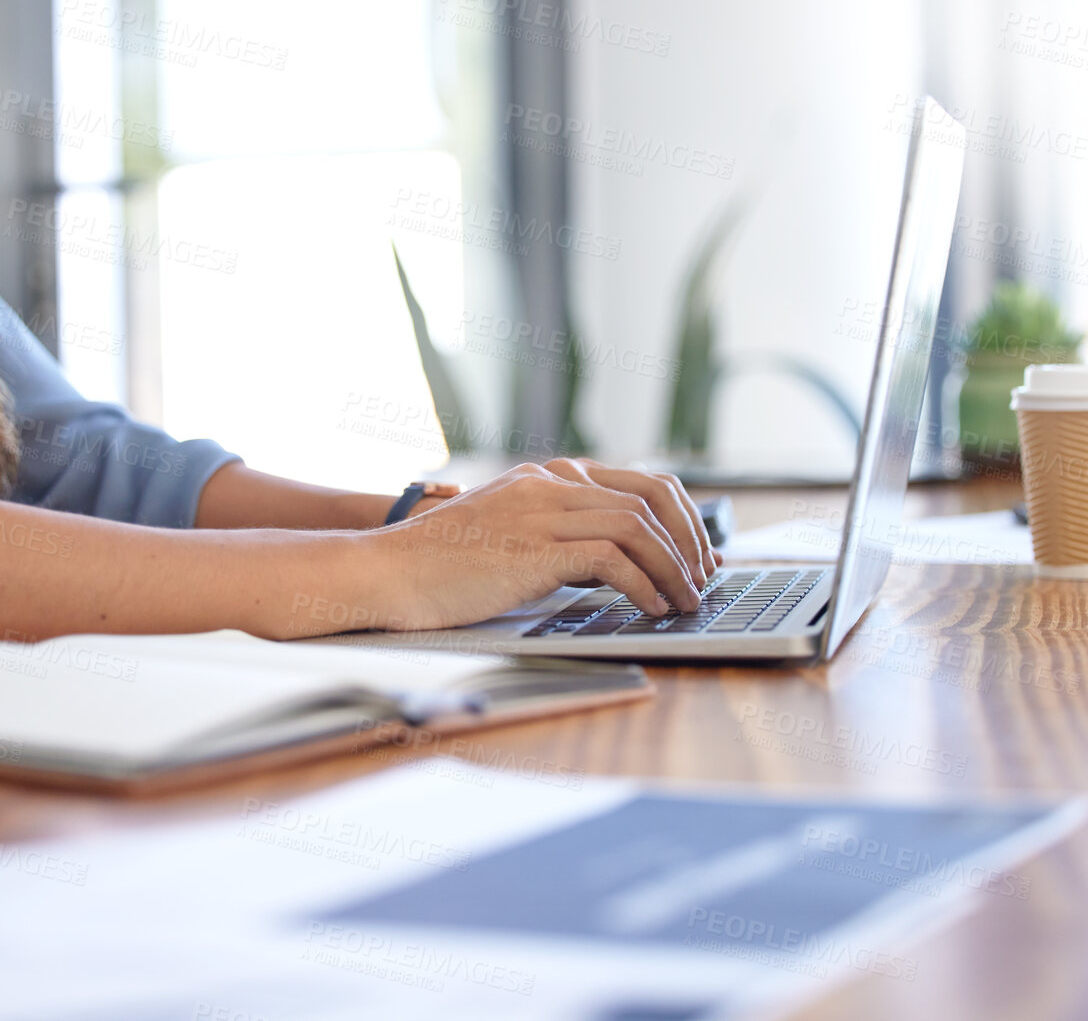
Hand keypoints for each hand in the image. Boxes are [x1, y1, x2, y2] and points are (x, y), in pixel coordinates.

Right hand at [365, 461, 711, 630]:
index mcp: (546, 477)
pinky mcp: (533, 548)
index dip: (681, 520)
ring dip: (672, 568)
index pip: (640, 482)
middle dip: (689, 541)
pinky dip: (643, 585)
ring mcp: (540, 511)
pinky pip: (612, 559)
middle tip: (702, 580)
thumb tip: (613, 566)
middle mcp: (549, 484)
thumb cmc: (439, 568)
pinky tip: (650, 609)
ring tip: (683, 603)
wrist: (384, 573)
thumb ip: (555, 538)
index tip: (696, 557)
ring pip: (638, 526)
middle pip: (651, 497)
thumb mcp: (507, 539)